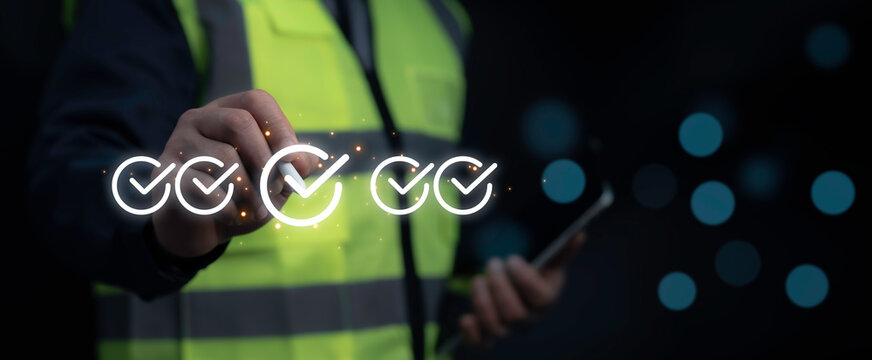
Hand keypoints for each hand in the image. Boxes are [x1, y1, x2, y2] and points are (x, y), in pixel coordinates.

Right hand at [152, 89, 317, 256]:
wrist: (203, 230)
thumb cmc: (244, 196)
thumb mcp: (276, 181)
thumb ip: (294, 167)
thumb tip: (299, 161)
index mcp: (228, 111)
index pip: (257, 101)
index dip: (281, 129)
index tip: (295, 164)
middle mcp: (198, 119)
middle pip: (239, 123)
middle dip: (266, 161)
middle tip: (275, 190)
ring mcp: (177, 144)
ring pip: (224, 157)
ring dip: (249, 191)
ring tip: (255, 209)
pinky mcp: (165, 174)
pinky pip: (202, 185)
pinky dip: (227, 206)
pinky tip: (230, 214)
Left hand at [459, 233, 585, 347]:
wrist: (520, 295)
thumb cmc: (535, 276)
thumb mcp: (548, 262)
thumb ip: (561, 250)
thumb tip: (579, 235)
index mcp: (545, 301)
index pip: (540, 298)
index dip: (525, 279)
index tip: (512, 258)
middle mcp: (528, 320)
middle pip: (515, 314)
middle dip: (500, 286)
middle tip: (492, 263)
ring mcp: (508, 330)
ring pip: (496, 328)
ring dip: (482, 303)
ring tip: (477, 279)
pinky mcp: (488, 336)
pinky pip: (480, 344)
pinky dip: (471, 335)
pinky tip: (466, 318)